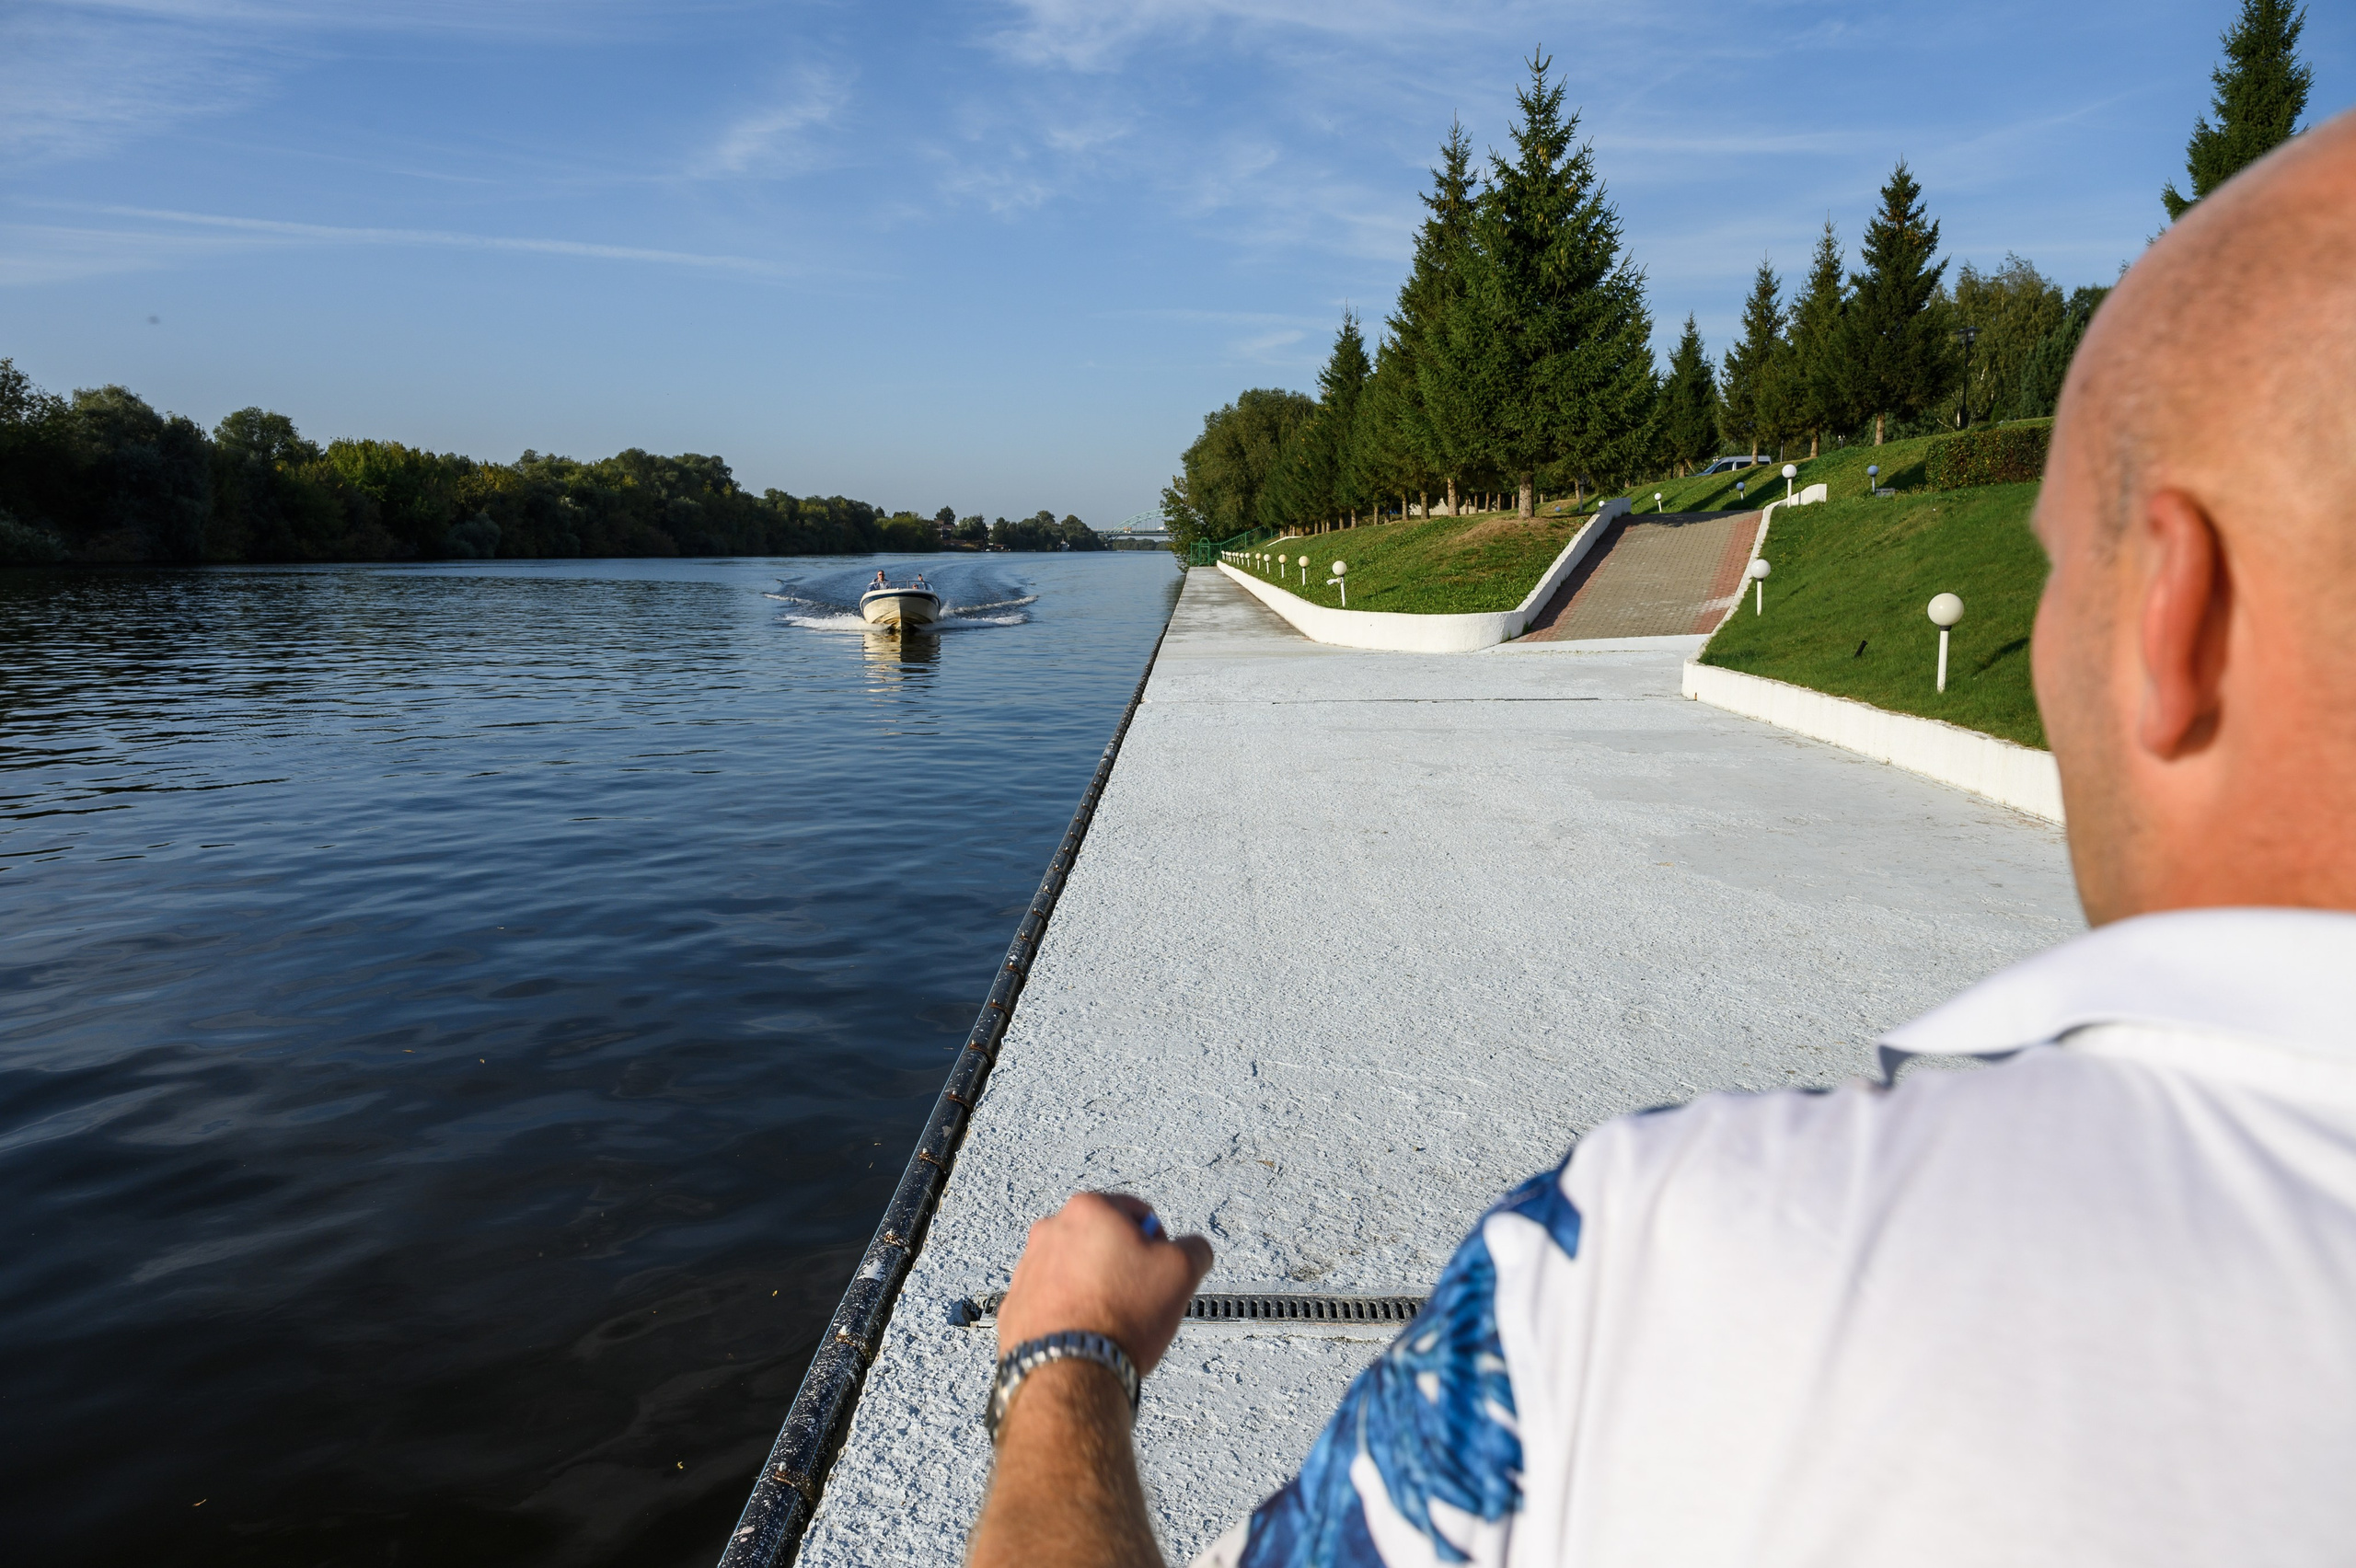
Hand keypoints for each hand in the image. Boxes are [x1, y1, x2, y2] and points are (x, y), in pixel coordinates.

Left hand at [997, 1192, 1212, 1374]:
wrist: (1070, 1370)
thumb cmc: (1120, 1317)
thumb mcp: (1183, 1271)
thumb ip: (1194, 1248)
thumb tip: (1193, 1250)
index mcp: (1089, 1209)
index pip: (1137, 1212)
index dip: (1158, 1244)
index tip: (1159, 1271)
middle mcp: (1050, 1230)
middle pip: (1102, 1241)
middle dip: (1122, 1265)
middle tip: (1138, 1297)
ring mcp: (1028, 1267)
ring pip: (1075, 1269)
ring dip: (1094, 1287)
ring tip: (1111, 1320)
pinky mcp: (1016, 1303)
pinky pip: (1052, 1299)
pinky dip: (1069, 1311)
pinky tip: (1086, 1333)